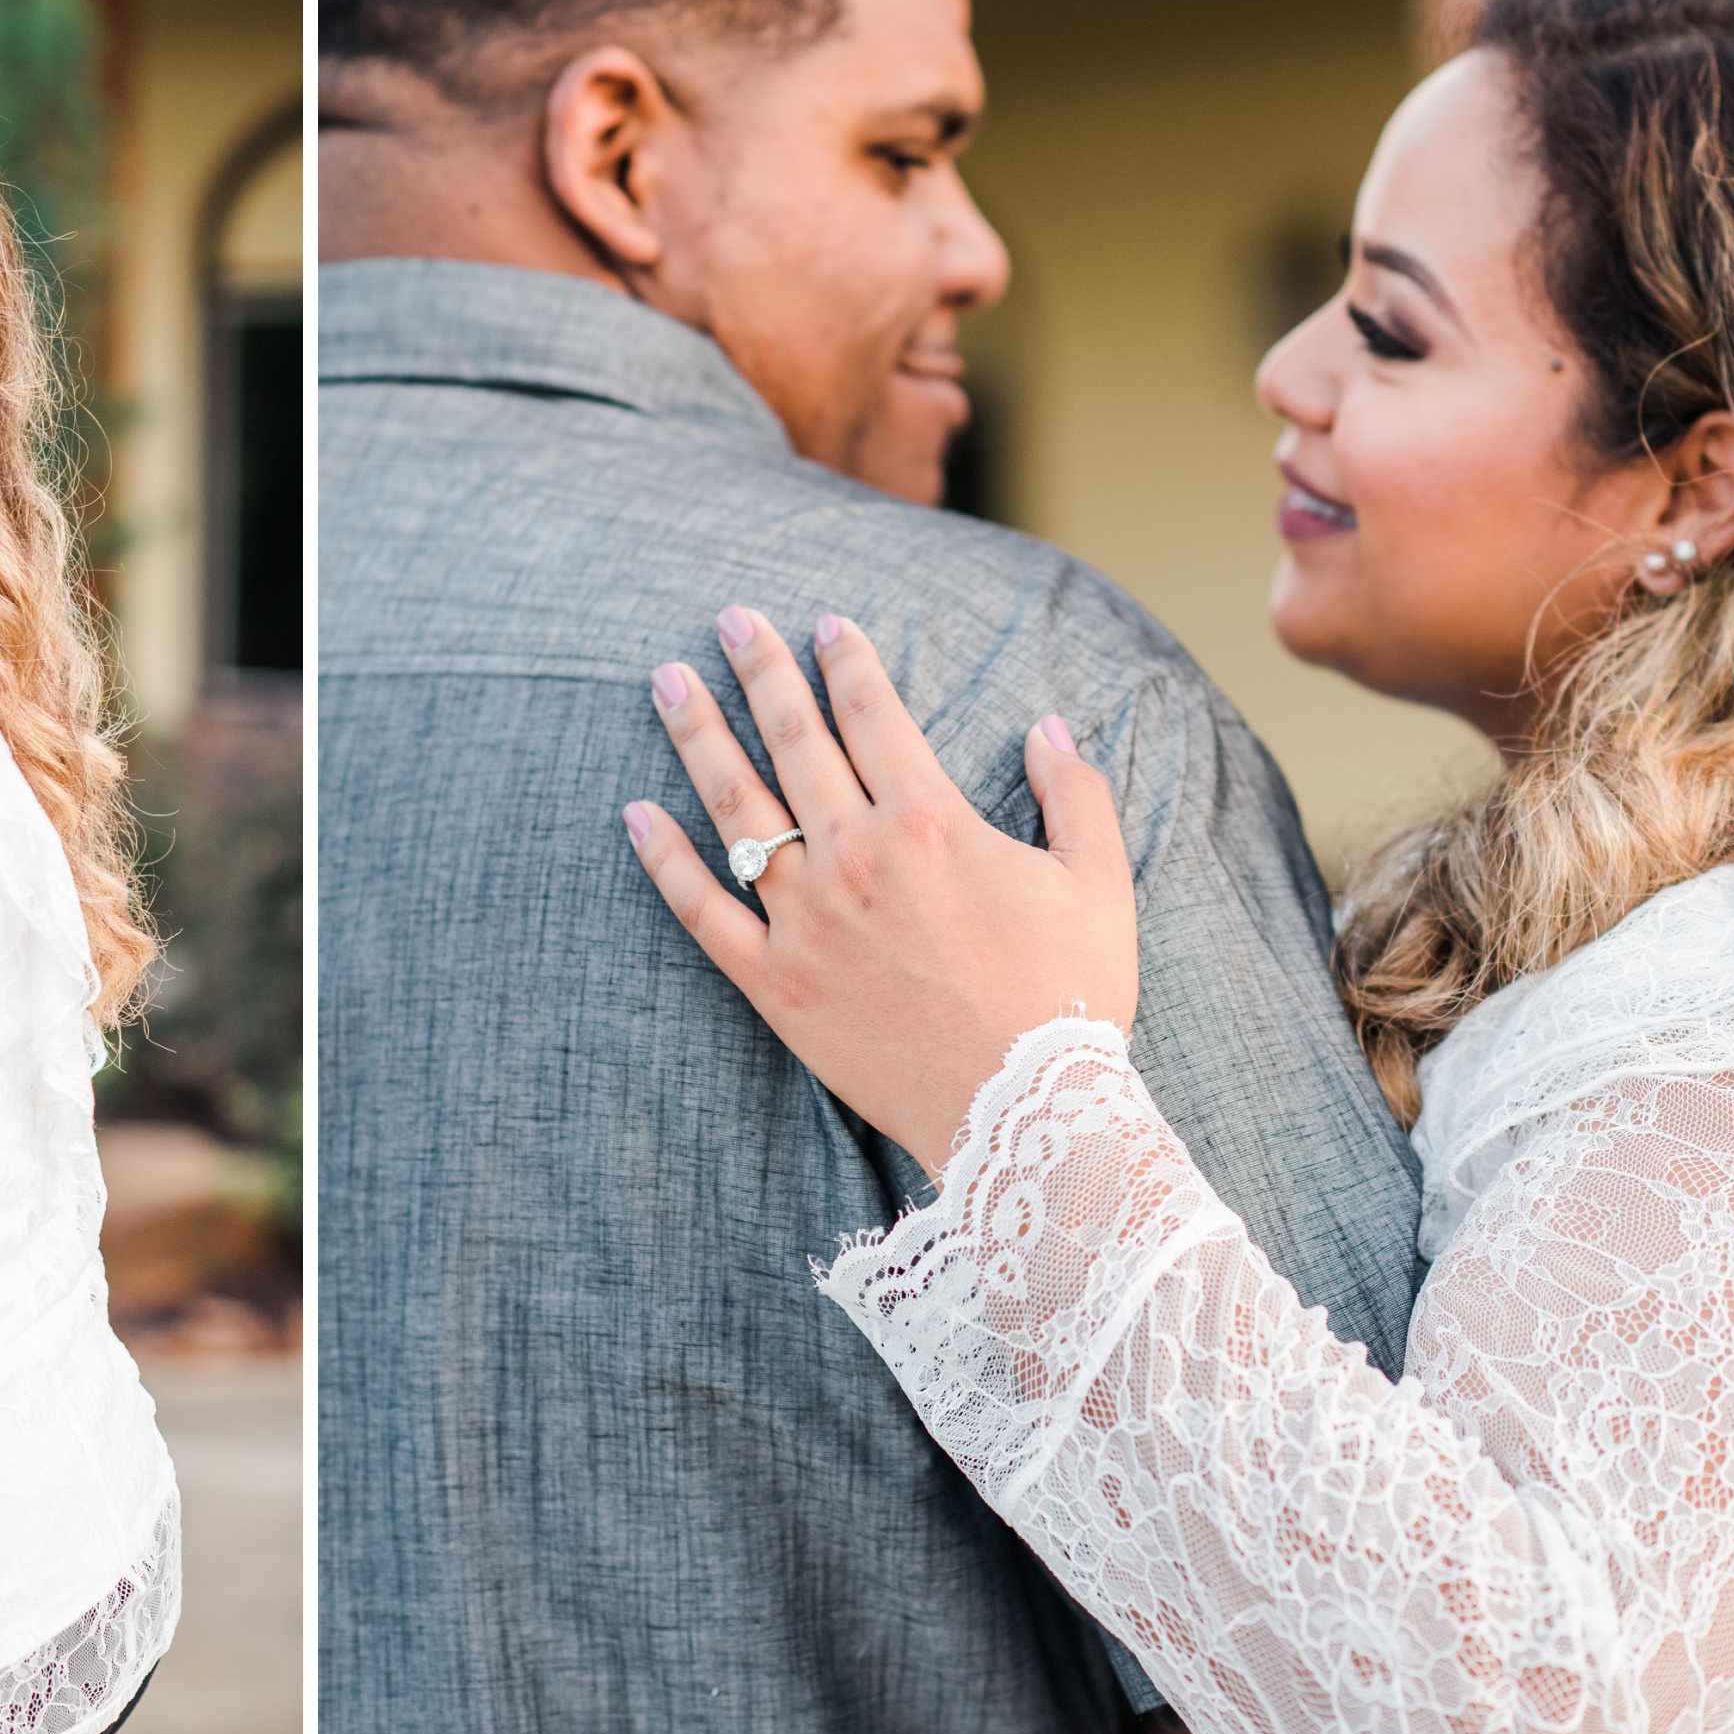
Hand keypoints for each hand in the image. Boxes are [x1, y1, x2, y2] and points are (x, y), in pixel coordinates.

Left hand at [620, 606, 1135, 1166]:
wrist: (1023, 1115)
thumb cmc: (1070, 998)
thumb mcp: (1100, 884)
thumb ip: (1076, 794)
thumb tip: (1049, 726)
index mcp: (931, 822)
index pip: (873, 714)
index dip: (845, 660)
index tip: (821, 623)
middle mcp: (856, 856)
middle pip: (794, 739)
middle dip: (758, 668)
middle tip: (728, 617)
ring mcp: (806, 918)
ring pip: (737, 806)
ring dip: (699, 735)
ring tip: (667, 680)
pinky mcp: (773, 981)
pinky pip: (702, 909)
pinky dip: (664, 859)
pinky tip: (634, 813)